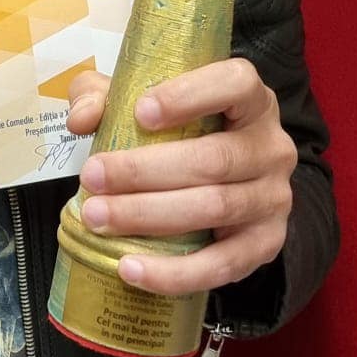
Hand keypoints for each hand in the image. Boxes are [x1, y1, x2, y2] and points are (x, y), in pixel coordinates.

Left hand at [65, 59, 293, 294]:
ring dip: (149, 216)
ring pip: (215, 207)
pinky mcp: (265, 245)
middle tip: (91, 177)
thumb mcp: (141, 102)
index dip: (189, 96)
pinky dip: (174, 272)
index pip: (235, 84)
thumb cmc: (180, 133)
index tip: (139, 112)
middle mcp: (272, 146)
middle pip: (214, 158)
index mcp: (251, 99)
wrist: (226, 186)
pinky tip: (129, 269)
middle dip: (145, 171)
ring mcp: (274, 198)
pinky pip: (223, 265)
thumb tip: (81, 120)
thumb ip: (105, 97)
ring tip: (98, 218)